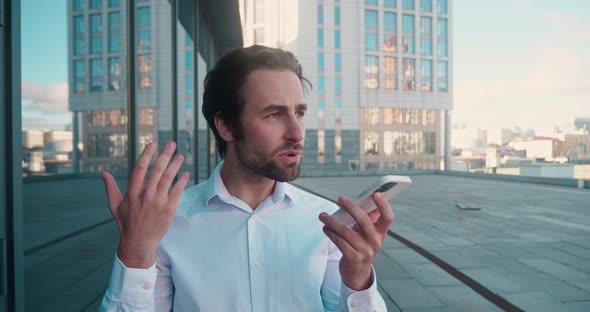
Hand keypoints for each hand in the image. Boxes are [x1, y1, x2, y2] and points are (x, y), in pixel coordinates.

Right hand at [101, 141, 188, 267]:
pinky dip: (182, 181)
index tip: (153, 144)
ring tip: (181, 156)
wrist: (138, 242)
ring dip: (175, 165)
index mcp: (132, 192)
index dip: (147, 154)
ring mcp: (158, 201)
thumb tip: (103, 173)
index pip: (140, 168)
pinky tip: (185, 174)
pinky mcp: (169, 209)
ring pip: (169, 178)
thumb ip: (110, 188)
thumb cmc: (126, 223)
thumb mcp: (114, 206)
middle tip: (172, 144)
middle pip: (158, 170)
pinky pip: (177, 191)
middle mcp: (146, 195)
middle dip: (165, 155)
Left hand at [319, 193, 393, 289]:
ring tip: (323, 215)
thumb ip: (366, 219)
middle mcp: (376, 242)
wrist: (357, 273)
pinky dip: (331, 233)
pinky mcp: (353, 258)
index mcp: (381, 233)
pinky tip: (325, 228)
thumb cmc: (361, 247)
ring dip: (333, 222)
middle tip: (340, 199)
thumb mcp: (367, 234)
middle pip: (365, 221)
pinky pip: (340, 242)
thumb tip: (362, 200)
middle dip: (352, 208)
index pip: (388, 218)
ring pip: (347, 232)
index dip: (384, 205)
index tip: (376, 193)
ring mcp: (365, 251)